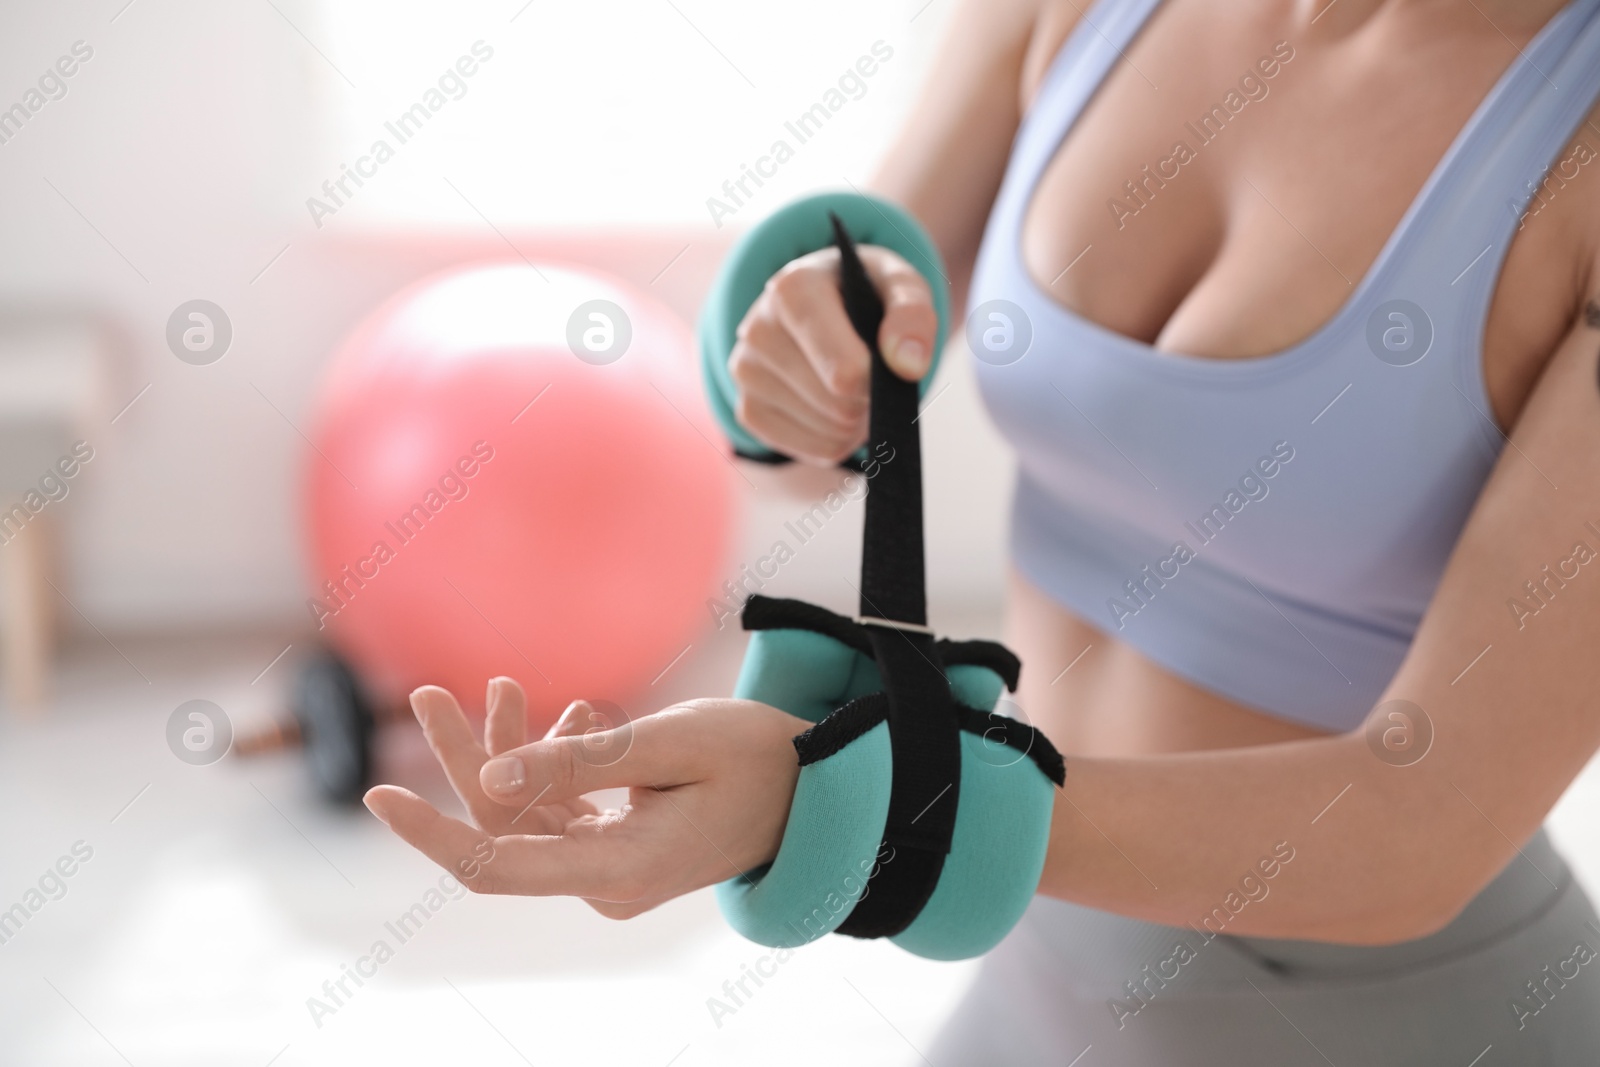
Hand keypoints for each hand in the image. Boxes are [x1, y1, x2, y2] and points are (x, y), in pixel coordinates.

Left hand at [363, 678, 809, 918]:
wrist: (816, 790)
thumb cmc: (758, 757)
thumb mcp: (670, 743)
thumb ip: (580, 761)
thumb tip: (488, 777)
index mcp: (620, 868)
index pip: (498, 866)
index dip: (433, 834)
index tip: (377, 794)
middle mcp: (605, 881)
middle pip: (505, 827)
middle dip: (465, 760)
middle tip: (426, 692)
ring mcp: (610, 870)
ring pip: (529, 813)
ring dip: (510, 752)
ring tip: (496, 684)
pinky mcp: (617, 849)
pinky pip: (561, 810)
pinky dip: (556, 763)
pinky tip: (582, 718)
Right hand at [729, 244, 936, 465]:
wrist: (825, 304)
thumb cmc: (866, 296)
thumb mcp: (900, 285)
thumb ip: (913, 314)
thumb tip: (908, 366)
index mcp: (792, 289)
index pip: (846, 372)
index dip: (878, 379)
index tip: (886, 357)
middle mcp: (757, 329)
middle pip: (839, 405)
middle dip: (870, 399)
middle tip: (872, 371)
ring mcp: (746, 372)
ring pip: (830, 432)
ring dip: (858, 420)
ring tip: (855, 385)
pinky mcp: (748, 410)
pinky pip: (815, 451)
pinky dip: (839, 439)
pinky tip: (835, 406)